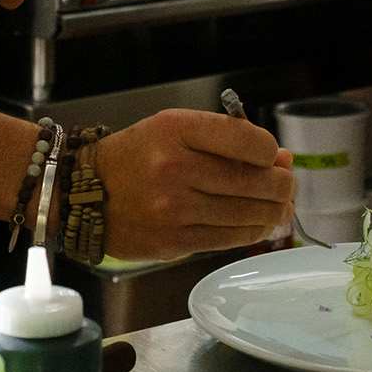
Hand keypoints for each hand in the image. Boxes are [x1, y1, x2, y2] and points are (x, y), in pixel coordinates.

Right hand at [94, 109, 296, 261]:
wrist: (83, 194)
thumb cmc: (135, 157)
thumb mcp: (173, 129)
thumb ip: (225, 140)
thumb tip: (281, 160)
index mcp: (176, 129)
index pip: (248, 141)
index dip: (271, 152)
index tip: (273, 156)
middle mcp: (175, 167)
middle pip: (254, 181)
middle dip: (282, 185)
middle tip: (287, 186)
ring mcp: (174, 209)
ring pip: (246, 214)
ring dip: (273, 212)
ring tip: (279, 207)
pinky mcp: (173, 242)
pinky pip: (228, 239)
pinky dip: (251, 231)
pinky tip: (257, 224)